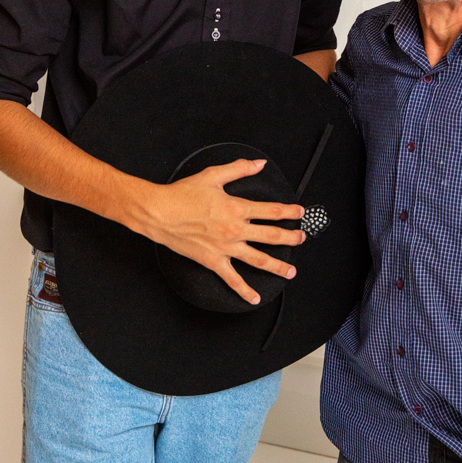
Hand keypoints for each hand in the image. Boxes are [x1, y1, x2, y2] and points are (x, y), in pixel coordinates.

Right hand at [129, 157, 304, 304]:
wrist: (160, 213)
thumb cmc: (183, 194)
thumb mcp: (213, 175)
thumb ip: (239, 168)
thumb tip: (259, 164)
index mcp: (237, 208)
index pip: (272, 211)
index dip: (289, 212)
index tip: (299, 213)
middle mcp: (235, 230)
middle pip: (272, 237)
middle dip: (291, 238)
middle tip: (302, 239)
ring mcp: (226, 248)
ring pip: (259, 260)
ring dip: (278, 266)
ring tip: (291, 272)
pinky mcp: (213, 261)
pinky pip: (232, 279)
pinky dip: (244, 291)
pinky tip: (255, 298)